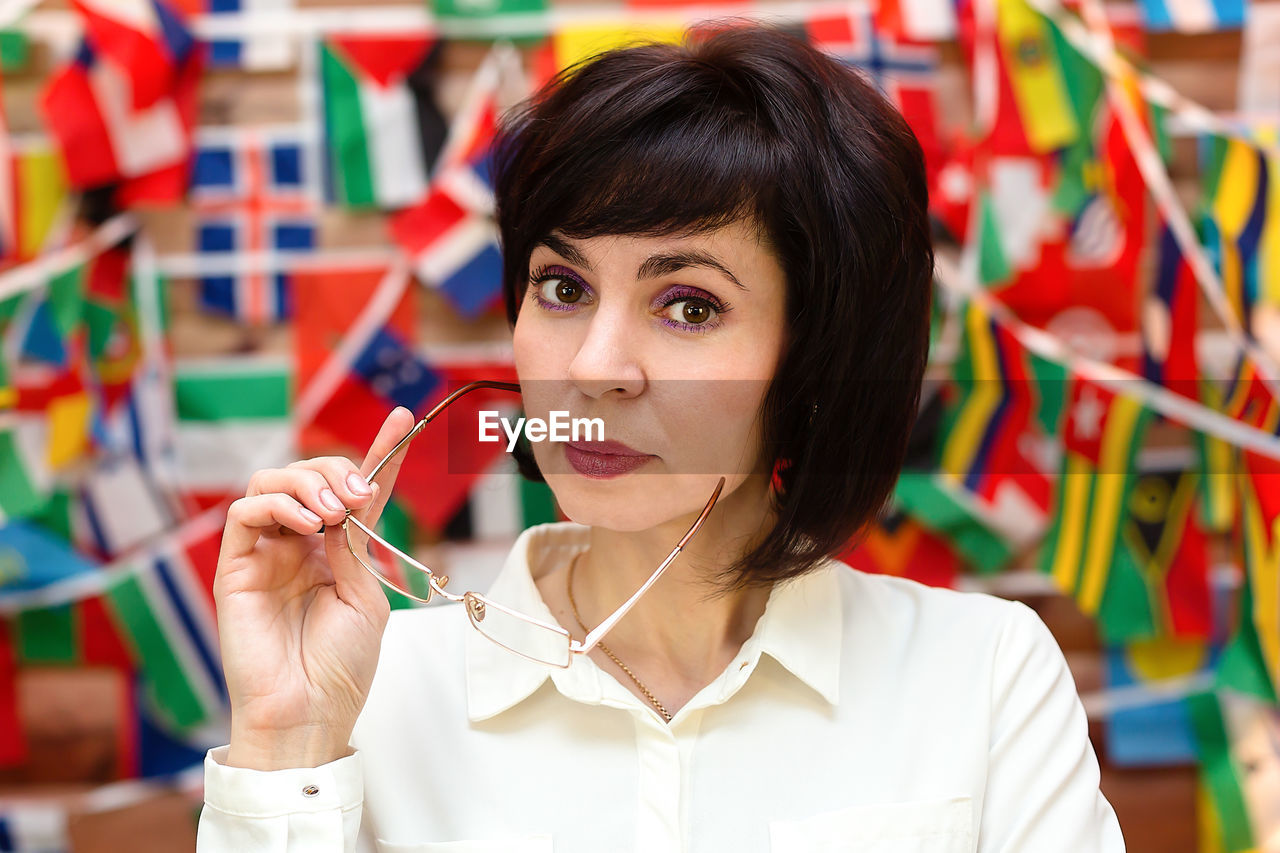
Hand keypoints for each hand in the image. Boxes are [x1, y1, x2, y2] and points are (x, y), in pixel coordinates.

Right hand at [213, 407, 415, 768]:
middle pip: (310, 474)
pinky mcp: (235, 567)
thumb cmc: (341, 666)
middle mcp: (299, 544)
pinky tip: (310, 525)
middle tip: (359, 495)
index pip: (355, 489)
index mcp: (336, 550)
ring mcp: (265, 553)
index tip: (401, 420)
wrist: (310, 712)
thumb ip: (356, 544)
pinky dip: (278, 504)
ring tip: (334, 513)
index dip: (379, 452)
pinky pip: (244, 512)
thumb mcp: (366, 595)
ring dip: (308, 483)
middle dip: (339, 469)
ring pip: (271, 481)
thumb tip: (350, 498)